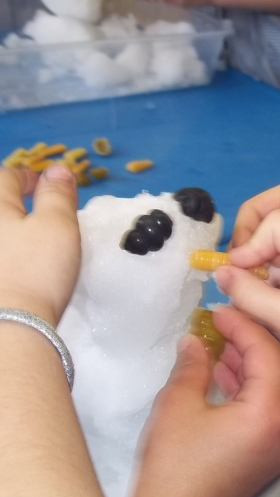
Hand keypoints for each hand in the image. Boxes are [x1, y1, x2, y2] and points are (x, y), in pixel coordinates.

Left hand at [0, 165, 79, 326]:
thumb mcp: (58, 226)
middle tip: (38, 214)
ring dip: (10, 232)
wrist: (9, 328)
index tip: (46, 185)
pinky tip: (16, 268)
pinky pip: (2, 258)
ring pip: (1, 235)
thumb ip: (58, 194)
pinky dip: (8, 256)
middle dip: (15, 205)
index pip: (9, 176)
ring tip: (28, 242)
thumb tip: (58, 168)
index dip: (30, 177)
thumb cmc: (36, 270)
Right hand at [124, 306, 279, 496]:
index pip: (267, 353)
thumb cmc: (173, 465)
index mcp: (270, 413)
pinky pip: (275, 411)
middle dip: (257, 342)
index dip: (243, 326)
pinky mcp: (275, 457)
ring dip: (257, 365)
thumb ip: (194, 365)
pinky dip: (256, 390)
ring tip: (223, 347)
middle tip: (227, 325)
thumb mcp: (178, 405)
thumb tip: (196, 340)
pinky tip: (227, 376)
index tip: (219, 310)